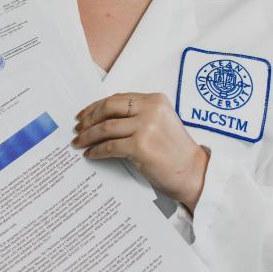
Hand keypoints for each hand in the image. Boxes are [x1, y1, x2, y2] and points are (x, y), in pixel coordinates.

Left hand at [72, 92, 209, 213]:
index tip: (84, 114)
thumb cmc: (176, 152)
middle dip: (89, 118)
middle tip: (78, 128)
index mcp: (156, 100)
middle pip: (108, 108)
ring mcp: (146, 127)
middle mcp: (151, 109)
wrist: (194, 173)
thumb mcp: (161, 123)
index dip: (96, 106)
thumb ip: (138, 115)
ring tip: (79, 142)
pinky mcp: (140, 146)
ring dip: (88, 136)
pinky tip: (91, 154)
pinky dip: (96, 151)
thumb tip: (104, 118)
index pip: (118, 98)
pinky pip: (109, 146)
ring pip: (105, 127)